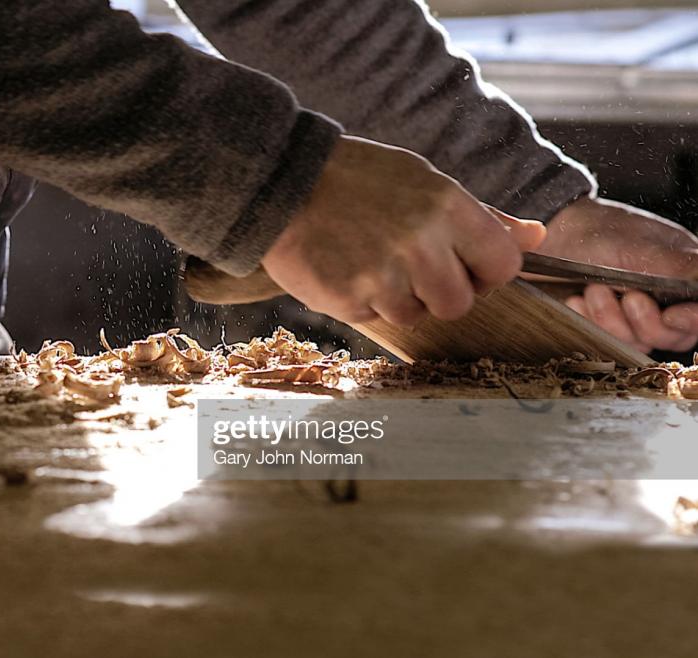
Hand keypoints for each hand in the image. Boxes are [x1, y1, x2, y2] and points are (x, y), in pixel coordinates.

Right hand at [261, 136, 546, 326]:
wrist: (281, 184)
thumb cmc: (358, 179)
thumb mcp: (423, 181)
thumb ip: (481, 216)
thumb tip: (536, 237)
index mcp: (448, 207)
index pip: (504, 265)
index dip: (486, 273)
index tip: (463, 265)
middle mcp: (421, 242)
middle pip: (461, 303)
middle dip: (440, 293)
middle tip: (409, 267)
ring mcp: (384, 275)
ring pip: (418, 316)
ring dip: (399, 299)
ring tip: (371, 263)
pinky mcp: (349, 298)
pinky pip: (376, 318)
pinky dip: (364, 301)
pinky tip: (347, 268)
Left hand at [537, 197, 697, 352]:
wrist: (554, 232)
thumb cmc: (601, 231)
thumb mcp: (642, 247)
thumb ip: (681, 267)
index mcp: (683, 278)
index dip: (690, 321)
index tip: (670, 316)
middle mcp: (662, 302)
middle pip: (671, 336)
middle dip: (645, 321)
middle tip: (628, 296)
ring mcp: (631, 317)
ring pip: (635, 342)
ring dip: (612, 318)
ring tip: (594, 290)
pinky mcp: (602, 326)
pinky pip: (603, 341)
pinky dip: (590, 323)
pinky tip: (576, 301)